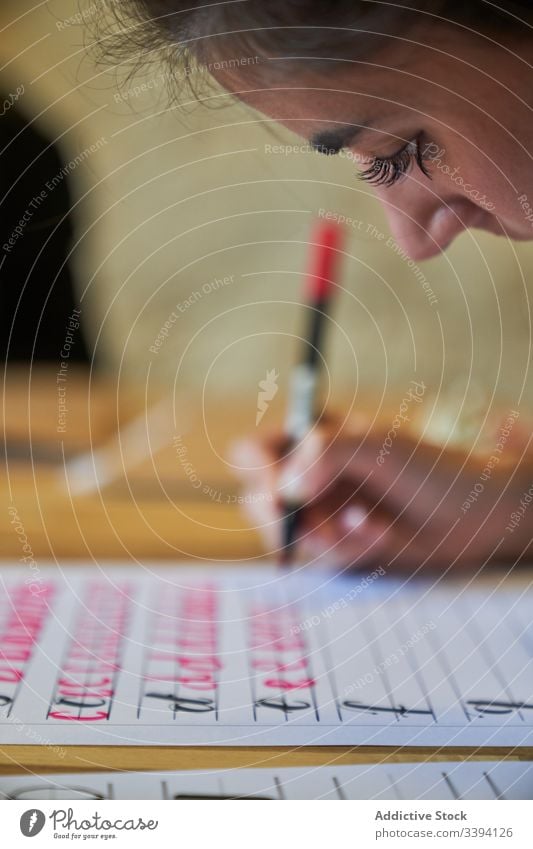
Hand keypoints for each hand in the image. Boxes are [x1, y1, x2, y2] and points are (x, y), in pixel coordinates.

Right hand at [231, 413, 532, 571]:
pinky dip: (352, 549)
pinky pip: (325, 558)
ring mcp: (322, 514)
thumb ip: (327, 455)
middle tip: (300, 524)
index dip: (256, 471)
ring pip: (290, 536)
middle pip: (257, 499)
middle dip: (280, 517)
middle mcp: (309, 477)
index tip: (277, 491)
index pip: (256, 452)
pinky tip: (383, 534)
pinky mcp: (340, 548)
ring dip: (325, 536)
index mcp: (311, 440)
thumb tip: (285, 488)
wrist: (474, 515)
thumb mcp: (378, 448)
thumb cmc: (430, 469)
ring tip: (367, 524)